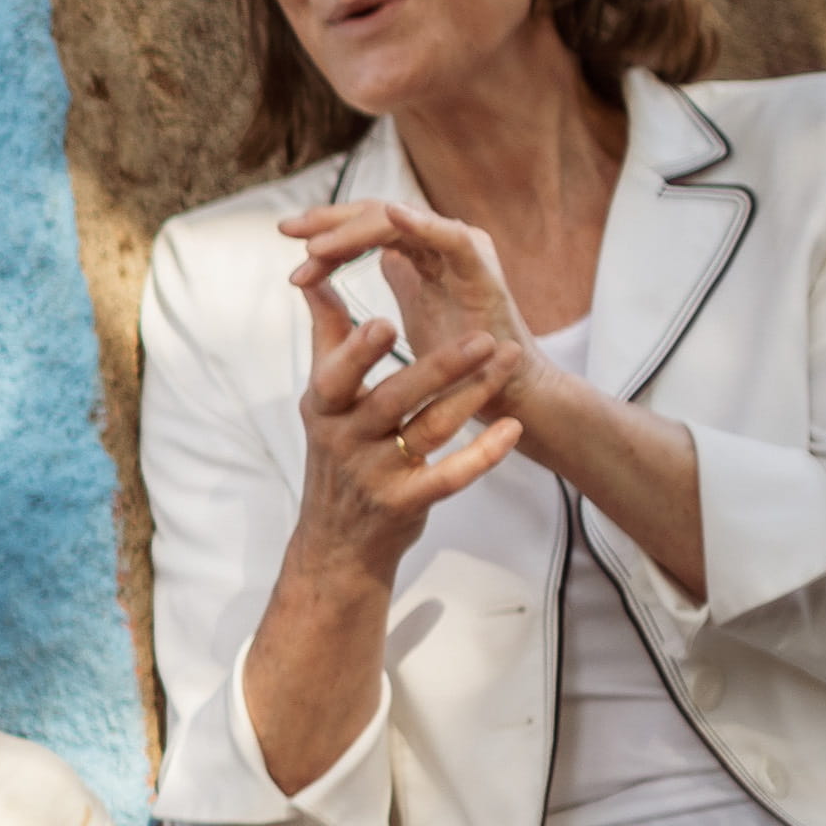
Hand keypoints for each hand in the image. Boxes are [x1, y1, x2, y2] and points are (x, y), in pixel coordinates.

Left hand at [280, 195, 541, 392]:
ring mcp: (463, 250)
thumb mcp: (394, 324)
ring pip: (403, 222)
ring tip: (315, 245)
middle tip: (287, 229)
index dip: (327, 227)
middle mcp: (441, 242)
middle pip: (379, 215)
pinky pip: (450, 236)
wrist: (499, 392)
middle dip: (331, 221)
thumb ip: (365, 296)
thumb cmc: (452, 362)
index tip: (284, 233)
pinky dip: (422, 223)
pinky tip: (391, 217)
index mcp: (421, 252)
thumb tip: (322, 276)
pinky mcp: (483, 268)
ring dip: (355, 231)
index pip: (367, 225)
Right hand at [282, 258, 525, 587]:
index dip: (358, 351)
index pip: (337, 376)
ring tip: (509, 359)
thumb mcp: (322, 403)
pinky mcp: (406, 503)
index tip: (384, 319)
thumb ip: (325, 339)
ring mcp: (376, 474)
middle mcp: (346, 440)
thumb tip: (312, 281)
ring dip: (473, 394)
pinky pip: (451, 477)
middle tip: (483, 336)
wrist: (337, 543)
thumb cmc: (336, 458)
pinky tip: (512, 428)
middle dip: (439, 366)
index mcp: (323, 409)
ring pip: (430, 430)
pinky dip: (484, 454)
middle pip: (394, 399)